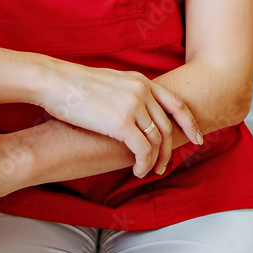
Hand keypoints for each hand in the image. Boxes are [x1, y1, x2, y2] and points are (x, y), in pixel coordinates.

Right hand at [36, 62, 202, 177]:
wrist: (55, 82)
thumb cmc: (75, 86)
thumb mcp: (111, 82)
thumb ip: (128, 92)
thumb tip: (135, 108)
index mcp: (140, 81)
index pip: (176, 103)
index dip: (189, 123)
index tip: (196, 138)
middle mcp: (142, 91)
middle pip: (168, 127)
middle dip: (169, 150)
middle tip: (164, 166)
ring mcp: (133, 106)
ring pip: (157, 141)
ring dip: (155, 161)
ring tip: (147, 172)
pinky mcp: (122, 123)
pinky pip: (144, 151)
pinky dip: (144, 164)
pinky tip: (136, 171)